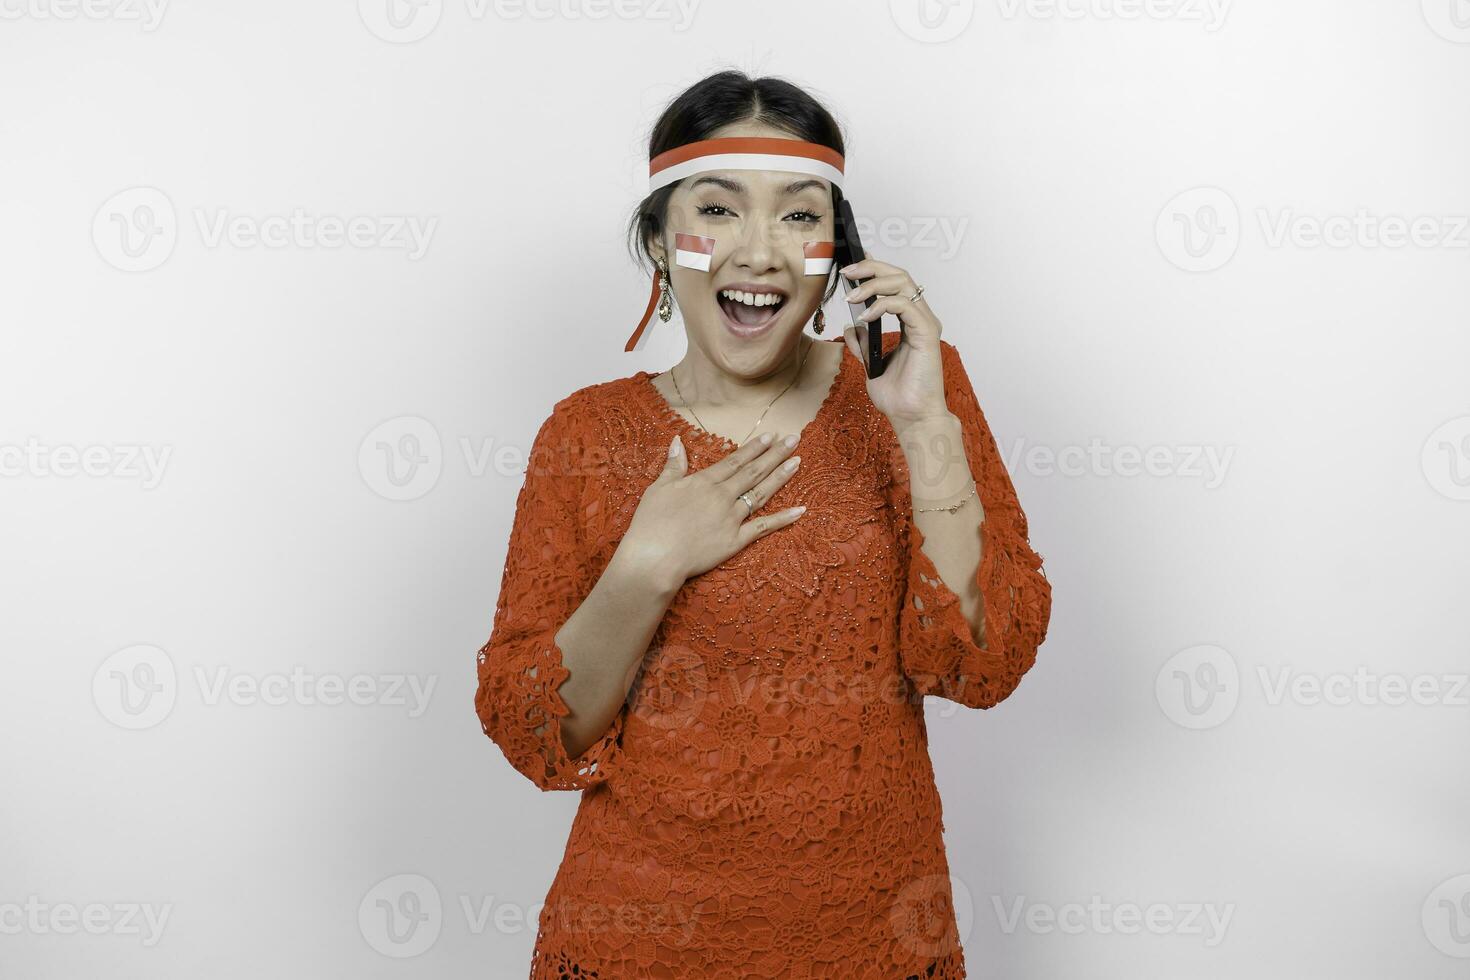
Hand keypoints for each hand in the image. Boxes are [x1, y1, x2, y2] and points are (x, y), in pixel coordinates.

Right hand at [615, 431, 805, 590]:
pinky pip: (763, 528)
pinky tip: (801, 510)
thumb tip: (678, 440)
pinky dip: (783, 519)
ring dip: (781, 477)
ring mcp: (731, 519)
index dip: (753, 448)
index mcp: (704, 482)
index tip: (770, 436)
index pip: (734, 461)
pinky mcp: (735, 541)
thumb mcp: (658, 488)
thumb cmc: (651, 523)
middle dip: (775, 454)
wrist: (654, 558)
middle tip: (794, 439)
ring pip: (761, 494)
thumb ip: (673, 465)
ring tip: (797, 462)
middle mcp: (722, 496)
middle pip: (753, 472)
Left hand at [838, 257, 952, 433]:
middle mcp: (920, 319)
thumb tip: (851, 326)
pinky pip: (904, 305)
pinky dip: (882, 305)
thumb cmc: (898, 396)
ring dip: (873, 284)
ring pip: (903, 283)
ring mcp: (924, 324)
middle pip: (900, 275)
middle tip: (848, 273)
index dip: (874, 271)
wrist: (911, 418)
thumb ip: (863, 344)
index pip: (895, 284)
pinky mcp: (926, 333)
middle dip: (871, 268)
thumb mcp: (871, 364)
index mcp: (910, 323)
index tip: (851, 270)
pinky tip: (866, 316)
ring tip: (852, 297)